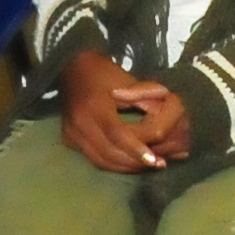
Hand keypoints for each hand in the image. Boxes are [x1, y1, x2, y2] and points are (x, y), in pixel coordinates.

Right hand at [60, 49, 176, 172]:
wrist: (71, 67)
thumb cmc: (104, 72)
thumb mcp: (128, 82)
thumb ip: (147, 104)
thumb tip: (166, 128)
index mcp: (95, 106)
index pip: (117, 133)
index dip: (136, 148)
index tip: (154, 159)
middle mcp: (80, 123)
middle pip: (109, 153)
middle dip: (135, 162)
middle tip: (159, 164)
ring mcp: (72, 133)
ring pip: (101, 161)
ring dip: (125, 167)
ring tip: (148, 166)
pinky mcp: (68, 139)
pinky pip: (93, 158)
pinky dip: (113, 163)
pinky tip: (129, 162)